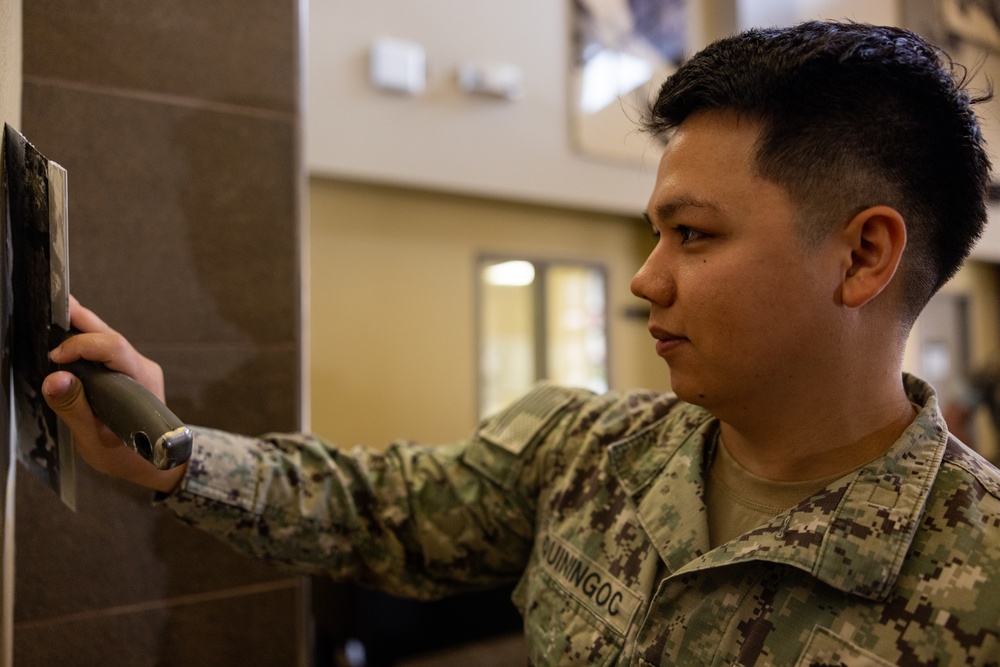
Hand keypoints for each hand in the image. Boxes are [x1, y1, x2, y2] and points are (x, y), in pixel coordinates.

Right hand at [42, 297, 187, 492]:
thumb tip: (55, 378)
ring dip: (82, 327)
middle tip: (56, 302)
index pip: (113, 348)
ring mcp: (137, 368)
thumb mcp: (94, 440)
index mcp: (141, 382)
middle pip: (110, 336)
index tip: (55, 357)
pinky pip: (107, 351)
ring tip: (56, 313)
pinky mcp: (130, 371)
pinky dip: (85, 342)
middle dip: (81, 319)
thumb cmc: (124, 456)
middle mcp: (142, 368)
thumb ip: (74, 409)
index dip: (81, 345)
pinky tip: (66, 338)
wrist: (154, 461)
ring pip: (108, 340)